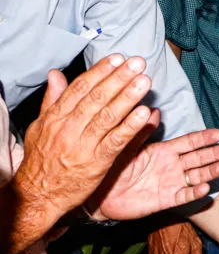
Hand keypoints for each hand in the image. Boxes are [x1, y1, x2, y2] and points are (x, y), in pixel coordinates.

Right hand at [16, 55, 156, 219]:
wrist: (38, 195)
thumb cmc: (42, 159)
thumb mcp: (40, 127)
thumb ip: (52, 100)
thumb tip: (55, 74)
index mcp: (55, 117)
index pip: (80, 88)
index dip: (100, 72)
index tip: (117, 58)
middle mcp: (69, 128)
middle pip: (97, 98)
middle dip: (119, 78)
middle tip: (138, 63)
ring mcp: (83, 145)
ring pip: (108, 116)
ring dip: (128, 97)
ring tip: (144, 81)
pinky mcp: (97, 162)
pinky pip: (116, 141)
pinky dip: (131, 126)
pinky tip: (145, 113)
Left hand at [89, 125, 218, 220]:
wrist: (102, 196)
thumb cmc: (114, 168)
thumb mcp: (127, 147)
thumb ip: (141, 131)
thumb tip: (152, 110)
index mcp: (164, 151)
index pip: (189, 142)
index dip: (204, 138)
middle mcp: (172, 166)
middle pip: (198, 158)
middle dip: (215, 153)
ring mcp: (171, 183)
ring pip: (196, 176)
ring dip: (210, 172)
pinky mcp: (166, 200)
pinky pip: (183, 195)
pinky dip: (195, 192)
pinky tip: (205, 188)